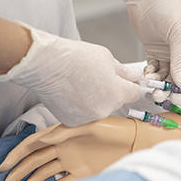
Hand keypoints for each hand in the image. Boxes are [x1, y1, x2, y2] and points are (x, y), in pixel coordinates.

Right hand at [0, 23, 140, 125]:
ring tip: (82, 84)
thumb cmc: (75, 58)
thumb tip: (134, 77)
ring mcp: (88, 118)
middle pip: (117, 102)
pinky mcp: (73, 122)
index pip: (135, 93)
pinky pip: (84, 114)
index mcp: (117, 93)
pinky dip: (81, 106)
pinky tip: (73, 92)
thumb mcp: (107, 58)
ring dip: (96, 100)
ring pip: (100, 109)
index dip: (130, 84)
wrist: (46, 65)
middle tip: (98, 77)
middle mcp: (105, 110)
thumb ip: (124, 72)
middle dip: (112, 91)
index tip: (126, 80)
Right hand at [0, 116, 136, 180]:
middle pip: (35, 161)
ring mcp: (73, 161)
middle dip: (18, 172)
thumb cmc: (115, 127)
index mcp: (63, 134)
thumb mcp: (90, 124)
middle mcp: (65, 148)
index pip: (34, 144)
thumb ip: (66, 131)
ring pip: (44, 173)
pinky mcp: (83, 173)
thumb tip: (44, 138)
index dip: (17, 154)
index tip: (4, 165)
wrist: (136, 142)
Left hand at [107, 0, 180, 89]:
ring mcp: (168, 52)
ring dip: (157, 83)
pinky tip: (145, 74)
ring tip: (149, 85)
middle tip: (157, 96)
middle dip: (168, 89)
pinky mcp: (154, 51)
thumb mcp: (178, 34)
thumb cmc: (168, 7)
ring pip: (164, 76)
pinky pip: (153, 69)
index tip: (174, 98)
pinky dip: (150, 74)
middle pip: (178, 79)